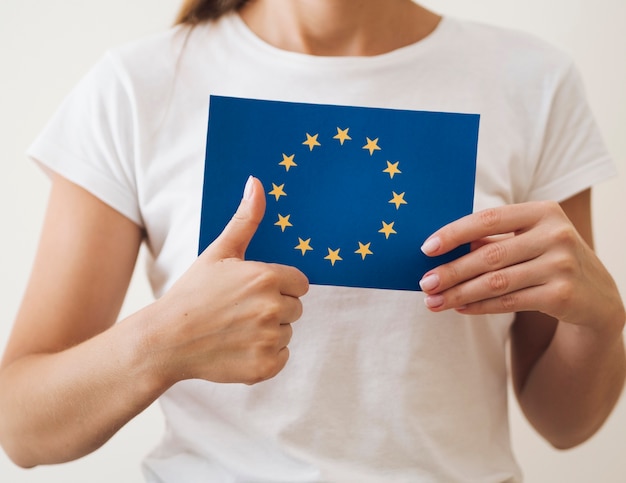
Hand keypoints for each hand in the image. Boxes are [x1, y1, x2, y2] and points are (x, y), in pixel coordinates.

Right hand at [148, 176, 308, 384]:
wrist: (165, 341)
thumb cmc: (192, 293)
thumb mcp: (219, 252)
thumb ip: (245, 219)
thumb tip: (257, 182)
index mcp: (267, 277)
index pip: (299, 283)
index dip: (278, 286)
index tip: (253, 291)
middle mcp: (273, 308)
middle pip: (296, 308)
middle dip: (274, 308)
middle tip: (240, 311)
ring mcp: (269, 339)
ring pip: (287, 332)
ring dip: (269, 332)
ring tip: (235, 330)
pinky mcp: (265, 367)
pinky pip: (281, 357)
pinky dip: (264, 356)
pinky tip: (238, 348)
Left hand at [418, 201, 622, 330]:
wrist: (597, 296)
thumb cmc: (548, 259)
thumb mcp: (528, 240)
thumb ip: (492, 240)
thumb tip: (440, 248)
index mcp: (543, 211)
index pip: (488, 218)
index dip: (454, 233)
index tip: (426, 248)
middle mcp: (555, 234)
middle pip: (489, 255)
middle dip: (451, 271)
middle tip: (425, 282)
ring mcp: (561, 265)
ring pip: (496, 282)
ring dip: (459, 293)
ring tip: (433, 301)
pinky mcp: (562, 295)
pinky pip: (509, 302)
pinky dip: (479, 306)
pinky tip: (459, 308)